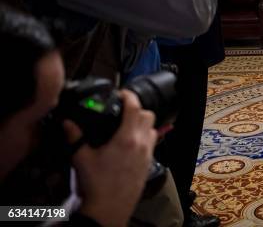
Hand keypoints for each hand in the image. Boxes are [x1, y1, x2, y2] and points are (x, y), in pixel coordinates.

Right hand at [65, 91, 156, 225]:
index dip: (129, 96)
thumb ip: (75, 137)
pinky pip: (152, 144)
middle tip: (123, 110)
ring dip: (143, 123)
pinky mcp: (148, 165)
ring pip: (153, 129)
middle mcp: (142, 144)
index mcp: (127, 138)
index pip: (135, 107)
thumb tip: (67, 123)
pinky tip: (130, 144)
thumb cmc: (95, 184)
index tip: (121, 93)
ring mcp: (148, 155)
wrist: (108, 211)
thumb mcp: (81, 159)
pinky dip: (145, 137)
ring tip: (127, 125)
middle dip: (137, 109)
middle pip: (148, 115)